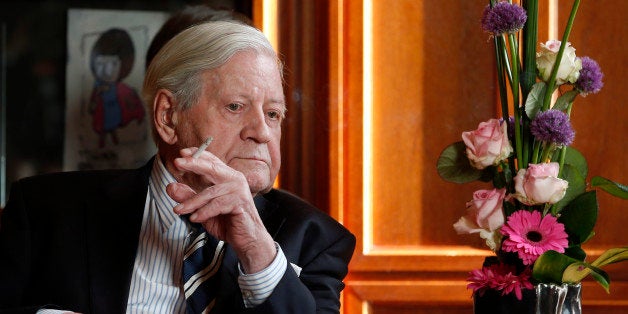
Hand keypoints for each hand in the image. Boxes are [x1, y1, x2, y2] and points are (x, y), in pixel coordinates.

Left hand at [166, 148, 276, 272]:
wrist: (247, 240)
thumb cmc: (228, 222)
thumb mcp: (203, 209)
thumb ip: (189, 197)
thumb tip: (171, 186)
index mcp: (227, 177)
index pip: (211, 161)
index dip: (197, 155)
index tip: (182, 153)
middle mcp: (235, 179)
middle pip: (212, 168)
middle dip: (193, 164)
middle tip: (177, 162)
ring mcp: (239, 190)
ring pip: (210, 192)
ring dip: (192, 202)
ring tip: (178, 210)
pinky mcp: (240, 203)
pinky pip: (217, 205)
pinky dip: (204, 212)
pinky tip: (195, 218)